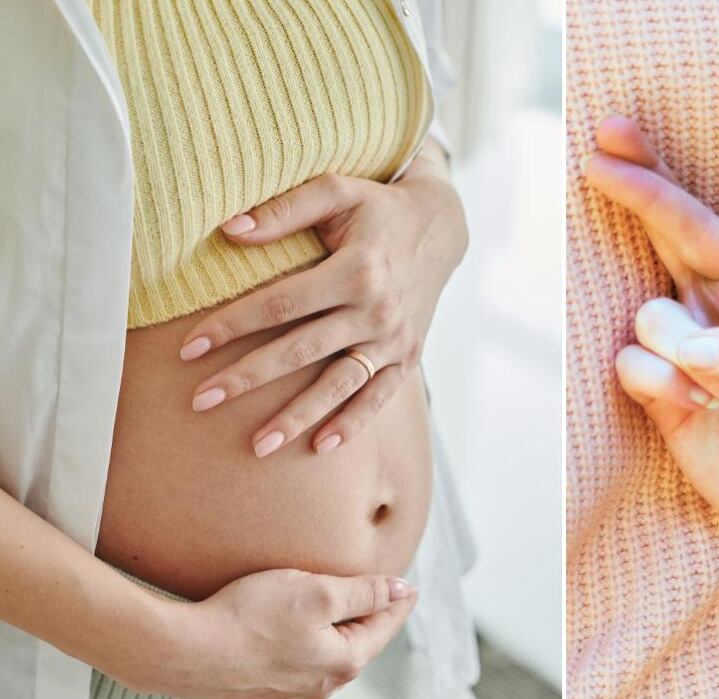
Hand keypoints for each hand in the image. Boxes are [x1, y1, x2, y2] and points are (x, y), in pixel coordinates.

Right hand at [134, 569, 416, 698]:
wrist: (184, 651)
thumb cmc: (248, 619)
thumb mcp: (318, 592)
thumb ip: (364, 592)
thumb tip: (400, 591)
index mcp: (343, 660)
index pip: (385, 624)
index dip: (398, 600)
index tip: (410, 585)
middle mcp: (324, 683)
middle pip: (362, 639)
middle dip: (375, 614)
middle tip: (386, 591)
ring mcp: (295, 688)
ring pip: (333, 648)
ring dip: (344, 624)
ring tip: (350, 603)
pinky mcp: (269, 683)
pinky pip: (306, 655)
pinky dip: (316, 635)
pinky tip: (306, 621)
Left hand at [179, 140, 465, 456]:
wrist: (441, 228)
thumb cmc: (378, 208)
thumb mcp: (338, 191)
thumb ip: (285, 209)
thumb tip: (230, 229)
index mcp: (356, 270)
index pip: (280, 305)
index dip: (232, 326)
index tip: (188, 348)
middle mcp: (376, 310)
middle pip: (300, 351)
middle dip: (247, 378)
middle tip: (200, 401)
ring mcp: (394, 338)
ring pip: (338, 384)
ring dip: (297, 417)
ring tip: (257, 445)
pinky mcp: (408, 356)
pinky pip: (378, 396)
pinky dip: (352, 423)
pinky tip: (320, 447)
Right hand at [584, 116, 718, 554]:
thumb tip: (691, 346)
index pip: (696, 226)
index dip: (653, 185)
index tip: (609, 148)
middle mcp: (715, 311)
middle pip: (657, 236)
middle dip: (632, 189)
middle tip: (596, 146)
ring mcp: (684, 351)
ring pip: (643, 320)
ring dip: (682, 356)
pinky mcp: (660, 394)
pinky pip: (629, 369)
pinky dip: (660, 388)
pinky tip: (702, 411)